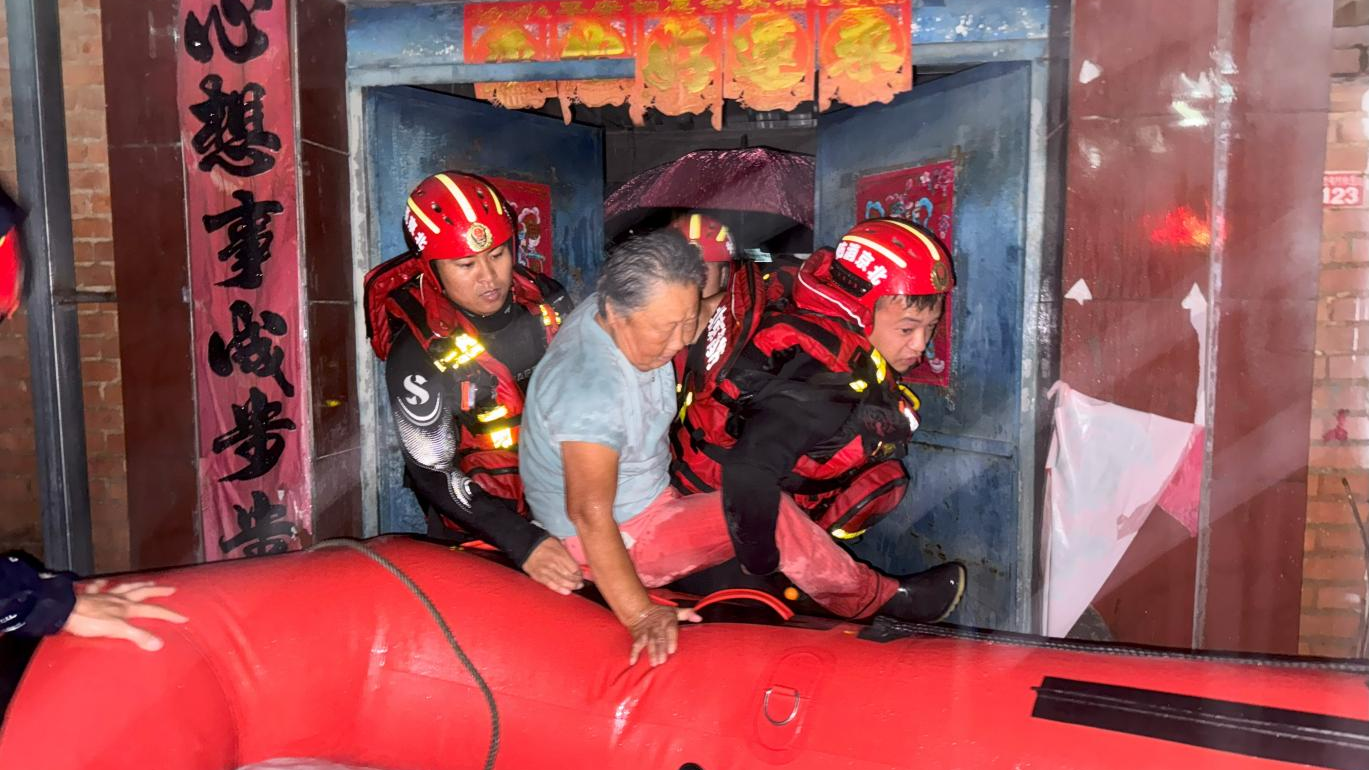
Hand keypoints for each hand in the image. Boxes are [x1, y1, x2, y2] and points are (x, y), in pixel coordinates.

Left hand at [61, 580, 187, 650]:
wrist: (62, 611)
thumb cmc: (88, 621)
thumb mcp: (116, 630)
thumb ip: (138, 636)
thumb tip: (159, 644)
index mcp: (126, 608)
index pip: (153, 610)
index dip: (169, 614)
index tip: (184, 617)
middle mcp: (118, 599)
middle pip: (142, 593)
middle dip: (158, 592)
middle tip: (171, 589)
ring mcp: (104, 596)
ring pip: (125, 587)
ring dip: (137, 585)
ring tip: (147, 582)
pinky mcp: (89, 596)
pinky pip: (98, 588)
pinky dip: (102, 585)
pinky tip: (103, 582)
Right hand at [522, 538, 584, 594]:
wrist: (526, 546)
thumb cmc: (542, 543)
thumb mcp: (558, 543)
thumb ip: (566, 552)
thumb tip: (574, 559)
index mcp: (560, 555)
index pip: (574, 568)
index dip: (580, 573)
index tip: (581, 574)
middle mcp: (554, 565)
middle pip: (570, 577)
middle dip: (577, 581)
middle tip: (580, 582)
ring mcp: (546, 572)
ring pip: (562, 582)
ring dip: (571, 586)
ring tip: (575, 587)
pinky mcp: (540, 577)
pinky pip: (552, 585)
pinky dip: (560, 589)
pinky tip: (567, 591)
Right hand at [627, 603, 701, 666]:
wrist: (639, 609)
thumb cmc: (660, 613)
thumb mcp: (674, 611)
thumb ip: (687, 614)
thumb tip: (700, 618)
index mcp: (667, 621)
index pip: (670, 630)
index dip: (670, 639)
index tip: (672, 650)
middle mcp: (657, 627)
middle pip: (659, 639)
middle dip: (660, 649)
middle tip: (663, 660)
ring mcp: (647, 632)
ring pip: (649, 643)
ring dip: (650, 653)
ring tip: (654, 663)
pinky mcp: (638, 637)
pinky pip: (635, 645)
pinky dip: (633, 653)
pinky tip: (633, 662)